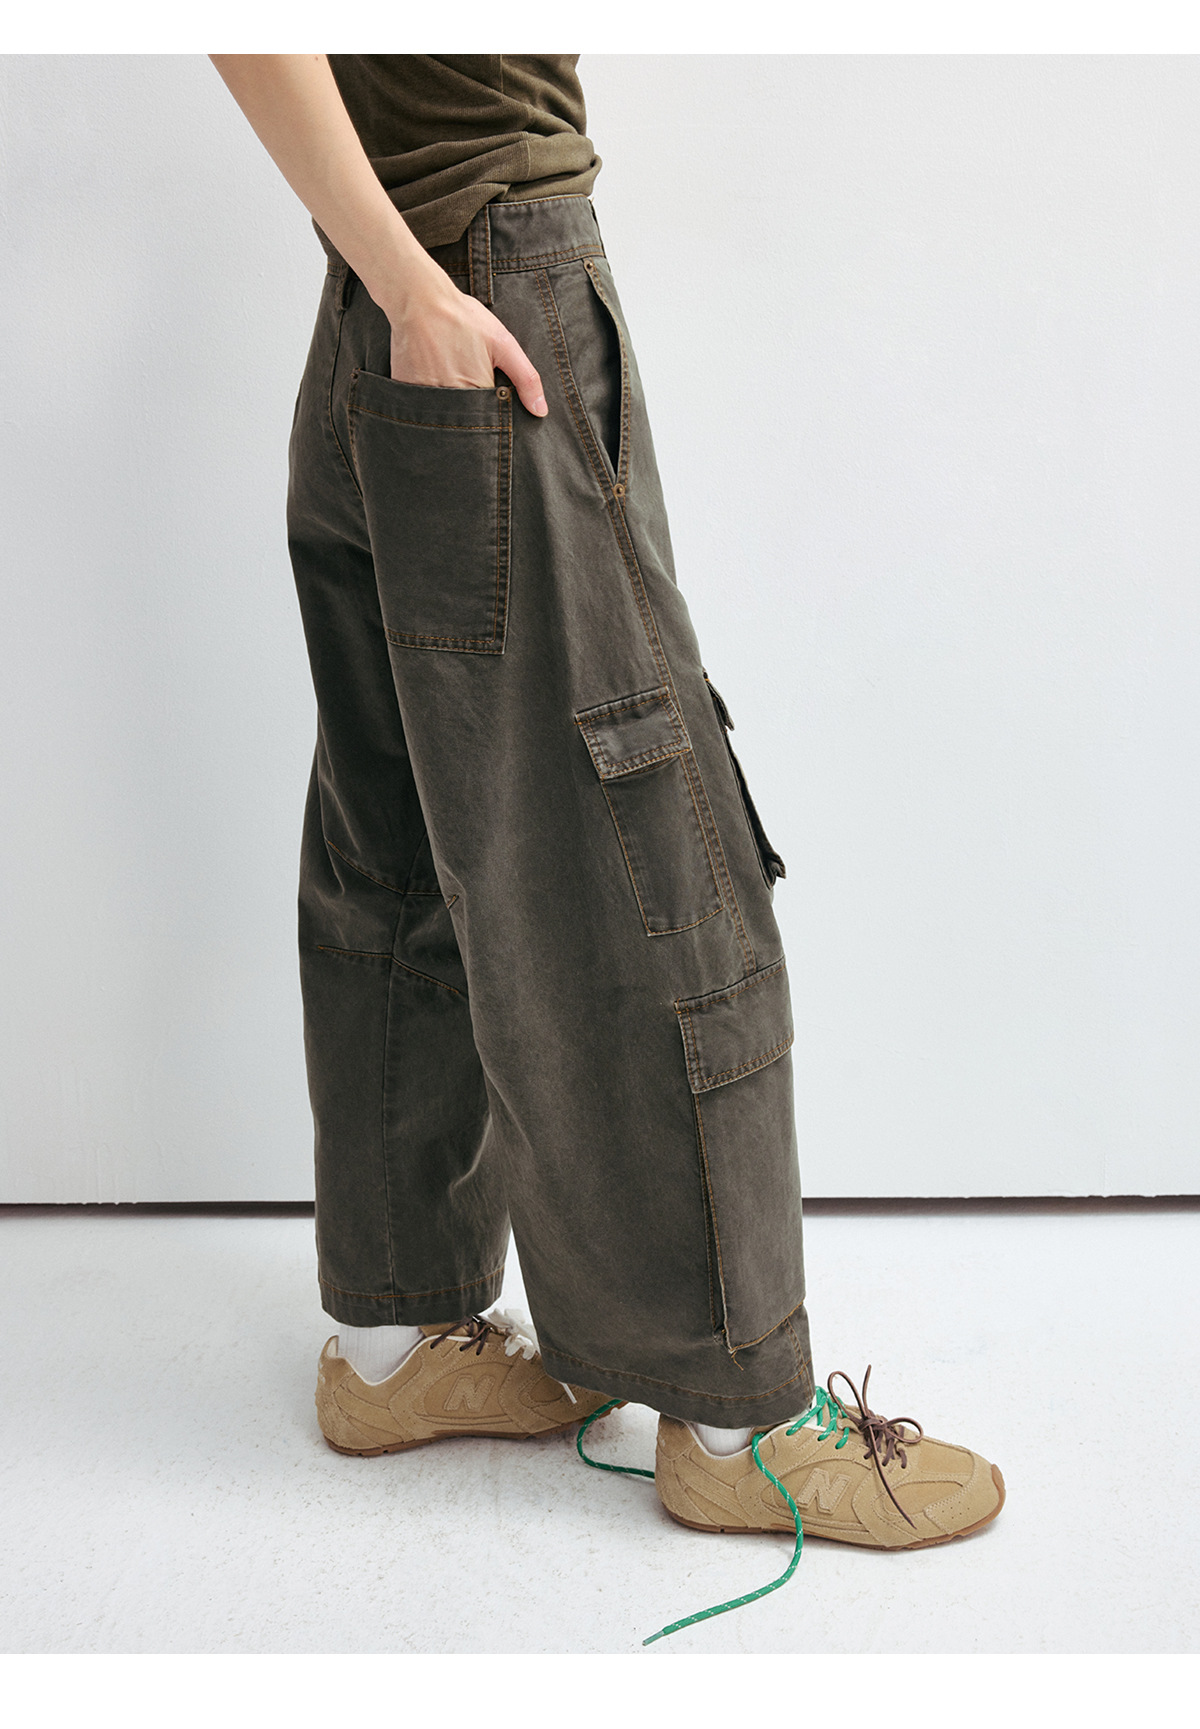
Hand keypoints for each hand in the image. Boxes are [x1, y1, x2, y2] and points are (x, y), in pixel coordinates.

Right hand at [384, 266, 547, 415]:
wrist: (418, 298)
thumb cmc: (462, 318)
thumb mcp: (503, 344)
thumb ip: (526, 379)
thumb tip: (541, 411)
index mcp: (477, 393)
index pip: (491, 420)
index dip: (493, 408)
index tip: (488, 387)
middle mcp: (449, 402)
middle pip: (466, 423)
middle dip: (471, 410)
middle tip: (464, 371)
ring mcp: (425, 400)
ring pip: (444, 418)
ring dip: (449, 406)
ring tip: (447, 370)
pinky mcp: (406, 392)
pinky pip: (421, 408)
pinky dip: (427, 399)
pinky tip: (430, 371)